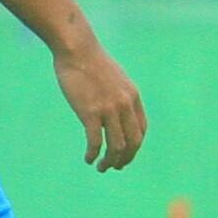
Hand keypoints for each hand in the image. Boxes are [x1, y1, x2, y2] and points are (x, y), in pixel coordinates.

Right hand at [53, 37, 145, 170]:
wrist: (77, 49)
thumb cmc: (91, 62)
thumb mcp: (114, 78)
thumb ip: (119, 95)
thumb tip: (115, 111)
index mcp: (133, 97)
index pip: (141, 131)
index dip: (134, 148)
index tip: (124, 155)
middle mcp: (125, 105)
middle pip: (132, 143)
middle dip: (125, 159)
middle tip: (115, 167)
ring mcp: (109, 109)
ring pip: (116, 147)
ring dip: (110, 162)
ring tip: (101, 167)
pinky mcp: (90, 112)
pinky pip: (95, 142)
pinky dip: (93, 155)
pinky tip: (88, 159)